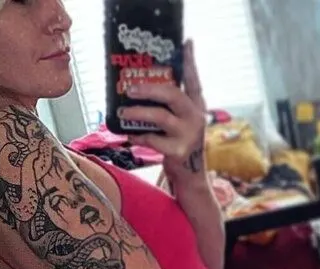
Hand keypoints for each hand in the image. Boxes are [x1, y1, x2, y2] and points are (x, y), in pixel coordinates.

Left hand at [119, 39, 207, 178]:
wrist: (190, 176)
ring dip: (137, 113)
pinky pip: (152, 140)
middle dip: (149, 88)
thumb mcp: (180, 121)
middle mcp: (196, 117)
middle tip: (130, 87)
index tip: (186, 42)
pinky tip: (129, 135)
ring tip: (122, 111)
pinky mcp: (178, 152)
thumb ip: (169, 105)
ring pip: (160, 117)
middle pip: (173, 94)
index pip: (194, 80)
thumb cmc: (179, 142)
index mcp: (197, 106)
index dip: (190, 61)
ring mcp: (188, 135)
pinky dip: (138, 136)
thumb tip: (140, 85)